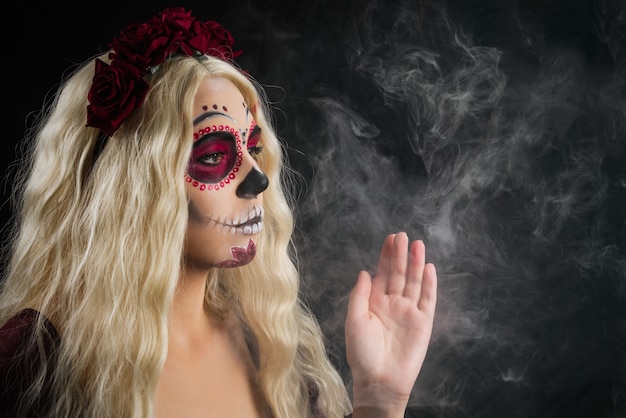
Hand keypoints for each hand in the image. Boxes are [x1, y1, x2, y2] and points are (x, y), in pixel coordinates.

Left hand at [345, 232, 436, 417]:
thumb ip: (360, 295)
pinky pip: (428, 300)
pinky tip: (429, 268)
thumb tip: (364, 272)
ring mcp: (409, 312)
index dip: (386, 256)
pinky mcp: (423, 323)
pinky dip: (429, 284)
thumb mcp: (354, 320)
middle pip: (399, 274)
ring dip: (416, 264)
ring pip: (414, 283)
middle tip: (403, 236)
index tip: (390, 238)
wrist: (379, 380)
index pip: (383, 273)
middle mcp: (393, 304)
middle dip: (401, 255)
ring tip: (418, 245)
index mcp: (375, 302)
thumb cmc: (362, 353)